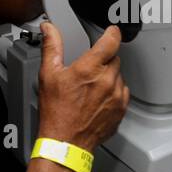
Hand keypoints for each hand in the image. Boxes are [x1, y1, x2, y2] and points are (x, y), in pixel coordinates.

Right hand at [36, 22, 129, 152]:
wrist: (65, 142)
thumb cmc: (56, 112)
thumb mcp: (48, 75)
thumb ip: (52, 47)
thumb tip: (49, 29)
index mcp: (90, 68)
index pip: (112, 41)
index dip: (112, 33)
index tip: (111, 32)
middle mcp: (107, 80)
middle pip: (114, 58)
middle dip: (103, 61)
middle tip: (87, 72)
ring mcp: (116, 95)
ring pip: (119, 76)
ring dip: (108, 78)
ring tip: (91, 89)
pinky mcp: (121, 109)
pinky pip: (122, 93)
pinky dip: (113, 93)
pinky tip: (98, 100)